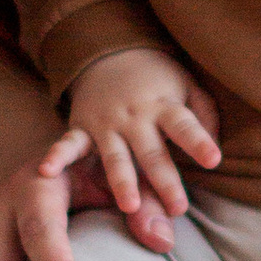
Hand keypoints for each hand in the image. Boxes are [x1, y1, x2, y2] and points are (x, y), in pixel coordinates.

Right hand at [63, 46, 221, 239]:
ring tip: (131, 207)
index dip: (199, 141)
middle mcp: (136, 117)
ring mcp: (107, 124)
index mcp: (165, 106)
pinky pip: (69, 144)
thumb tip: (215, 154)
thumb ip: (204, 117)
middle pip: (152, 152)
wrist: (110, 52)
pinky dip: (57, 156)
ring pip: (116, 157)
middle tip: (179, 208)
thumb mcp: (188, 87)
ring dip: (122, 181)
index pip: (185, 126)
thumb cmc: (158, 79)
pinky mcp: (82, 128)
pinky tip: (45, 172)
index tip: (214, 160)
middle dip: (164, 179)